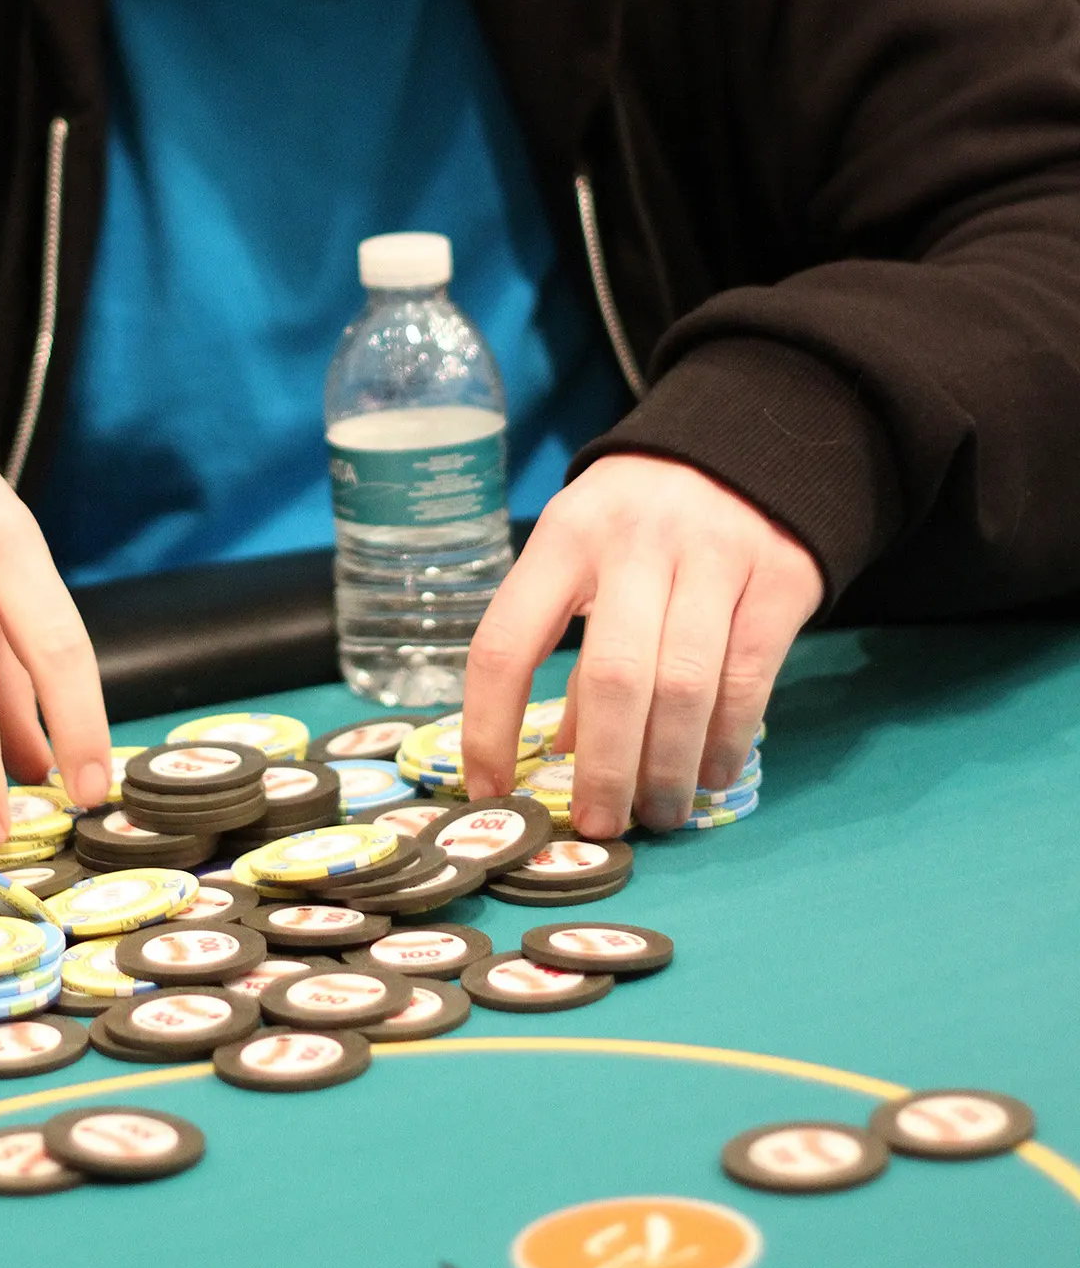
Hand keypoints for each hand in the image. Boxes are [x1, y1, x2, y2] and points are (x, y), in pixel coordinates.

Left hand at [461, 454, 822, 834]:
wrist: (747, 442)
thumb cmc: (643, 517)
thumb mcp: (587, 554)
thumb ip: (574, 644)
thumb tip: (564, 752)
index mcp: (566, 536)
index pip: (507, 640)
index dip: (489, 725)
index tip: (489, 789)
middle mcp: (636, 541)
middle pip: (613, 678)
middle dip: (605, 769)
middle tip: (600, 825)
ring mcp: (713, 555)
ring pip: (684, 688)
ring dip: (668, 768)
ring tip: (660, 812)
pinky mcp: (779, 577)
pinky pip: (748, 679)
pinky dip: (726, 741)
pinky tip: (711, 774)